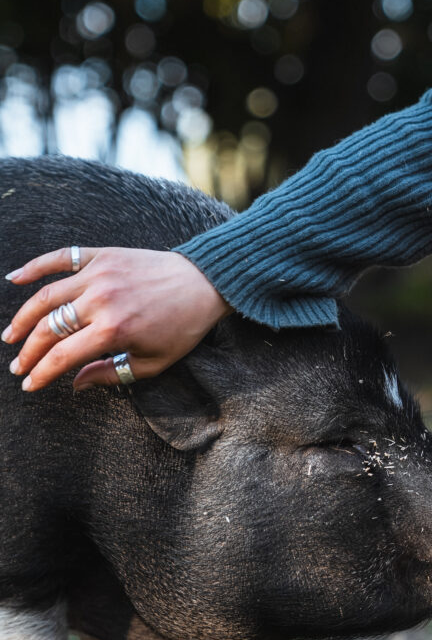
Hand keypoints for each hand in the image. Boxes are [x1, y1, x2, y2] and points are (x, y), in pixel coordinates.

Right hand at [2, 247, 231, 390]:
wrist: (204, 283)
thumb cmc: (182, 328)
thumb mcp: (152, 362)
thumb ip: (110, 374)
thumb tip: (75, 383)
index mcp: (113, 330)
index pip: (63, 356)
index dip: (42, 373)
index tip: (30, 384)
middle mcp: (101, 300)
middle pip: (49, 328)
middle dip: (28, 351)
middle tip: (17, 366)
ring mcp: (99, 274)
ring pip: (46, 295)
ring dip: (23, 317)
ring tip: (10, 335)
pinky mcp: (103, 255)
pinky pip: (61, 258)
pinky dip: (35, 266)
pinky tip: (13, 278)